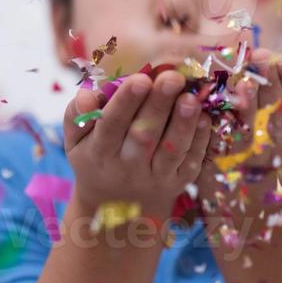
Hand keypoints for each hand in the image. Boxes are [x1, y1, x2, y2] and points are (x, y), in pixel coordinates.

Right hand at [63, 71, 212, 218]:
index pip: (111, 125)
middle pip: (144, 136)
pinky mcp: (178, 183)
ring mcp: (155, 178)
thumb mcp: (76, 140)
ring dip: (183, 124)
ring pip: (170, 151)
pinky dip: (200, 140)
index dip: (125, 102)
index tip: (141, 78)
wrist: (116, 205)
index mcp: (99, 151)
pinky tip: (205, 117)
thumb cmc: (95, 157)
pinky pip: (190, 162)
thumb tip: (86, 95)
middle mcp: (127, 167)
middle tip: (173, 77)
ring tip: (192, 97)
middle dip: (159, 105)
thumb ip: (76, 115)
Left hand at [198, 49, 281, 211]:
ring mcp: (243, 154)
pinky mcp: (215, 159)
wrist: (254, 211)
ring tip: (240, 76)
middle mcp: (271, 145)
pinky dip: (213, 115)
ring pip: (244, 123)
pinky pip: (214, 135)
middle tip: (260, 55)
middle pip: (270, 109)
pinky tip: (209, 93)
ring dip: (242, 100)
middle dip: (267, 82)